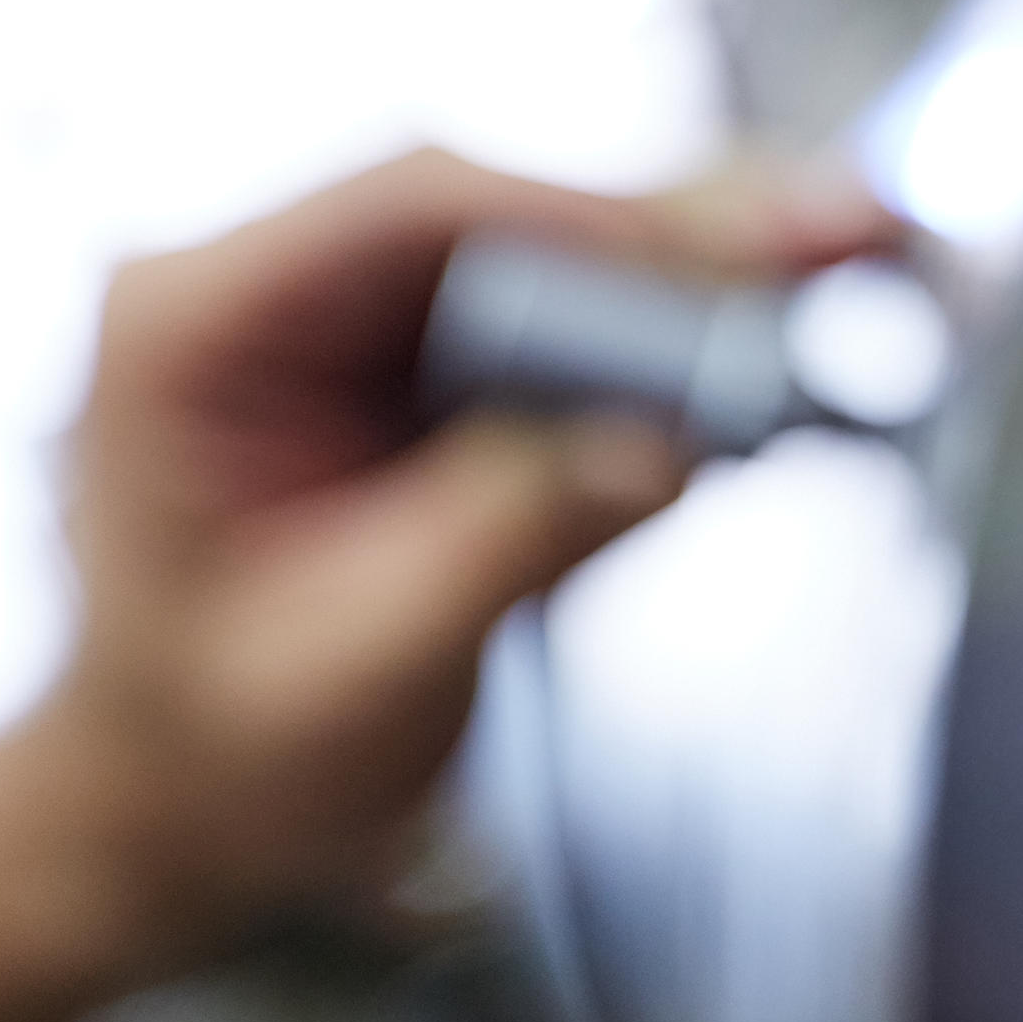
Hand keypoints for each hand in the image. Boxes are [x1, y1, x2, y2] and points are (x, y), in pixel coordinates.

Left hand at [4, 146, 892, 965]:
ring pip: (551, 249)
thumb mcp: (364, 662)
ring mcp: (346, 321)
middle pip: (505, 207)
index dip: (593, 216)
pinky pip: (564, 318)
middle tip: (851, 226)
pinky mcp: (419, 368)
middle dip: (681, 225)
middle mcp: (267, 286)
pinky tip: (787, 328)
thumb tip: (668, 439)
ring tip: (850, 259)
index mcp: (190, 322)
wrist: (171, 814)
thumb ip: (507, 538)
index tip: (741, 251)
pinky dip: (674, 331)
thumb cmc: (223, 755)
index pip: (415, 207)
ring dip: (698, 267)